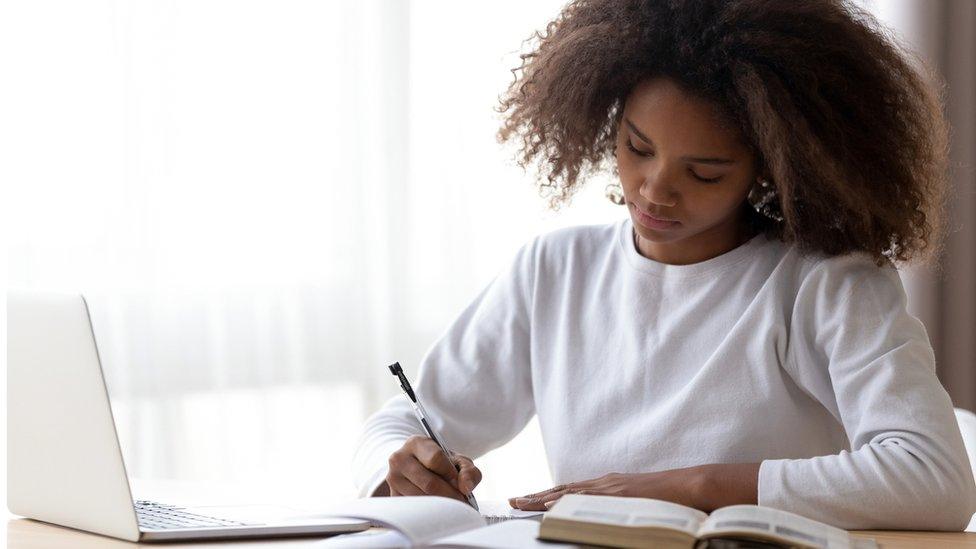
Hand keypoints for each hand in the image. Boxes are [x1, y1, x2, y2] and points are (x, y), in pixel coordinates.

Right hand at [385, 435, 481, 502]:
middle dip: (450, 496)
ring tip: (452, 506)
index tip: (461, 485)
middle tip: (462, 503)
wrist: (417, 466)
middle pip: (429, 483)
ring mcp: (393, 478)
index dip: (452, 475)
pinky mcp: (392, 495)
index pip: (436, 459)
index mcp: (416, 443)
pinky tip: (437, 508)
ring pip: (422, 498)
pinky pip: (414, 509)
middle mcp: (399, 458)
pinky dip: (430, 512)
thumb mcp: (457, 460)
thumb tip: (466, 487)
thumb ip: (468, 470)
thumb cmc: (440, 463)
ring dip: (441, 506)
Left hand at [508, 467, 705, 511]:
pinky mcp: (617, 494)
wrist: (690, 485)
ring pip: (567, 493)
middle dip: (536, 496)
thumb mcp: (638, 501)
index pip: (570, 490)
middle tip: (512, 501)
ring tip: (520, 504)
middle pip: (562, 489)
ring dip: (541, 498)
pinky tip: (548, 506)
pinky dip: (564, 502)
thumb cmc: (669, 498)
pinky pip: (585, 498)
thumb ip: (620, 505)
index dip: (547, 494)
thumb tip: (608, 517)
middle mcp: (604, 483)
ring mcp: (609, 488)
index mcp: (608, 485)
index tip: (527, 499)